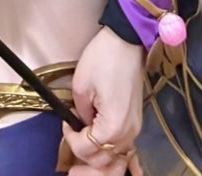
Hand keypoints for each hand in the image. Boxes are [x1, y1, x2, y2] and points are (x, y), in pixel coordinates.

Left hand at [59, 26, 144, 175]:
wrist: (126, 41)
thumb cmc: (103, 59)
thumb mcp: (81, 86)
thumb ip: (80, 114)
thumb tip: (81, 124)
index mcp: (113, 125)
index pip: (88, 150)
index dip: (71, 140)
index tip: (66, 124)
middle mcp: (128, 132)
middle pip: (104, 160)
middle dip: (84, 154)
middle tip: (72, 137)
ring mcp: (135, 128)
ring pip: (115, 156)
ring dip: (98, 154)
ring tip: (84, 138)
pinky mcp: (136, 120)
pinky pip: (122, 144)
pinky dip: (109, 145)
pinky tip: (98, 133)